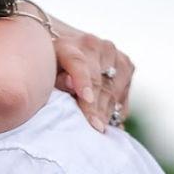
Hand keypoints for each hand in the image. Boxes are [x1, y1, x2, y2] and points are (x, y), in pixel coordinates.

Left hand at [47, 16, 134, 132]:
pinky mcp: (126, 65)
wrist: (70, 50)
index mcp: (69, 45)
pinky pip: (123, 92)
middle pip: (99, 82)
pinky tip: (108, 120)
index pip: (77, 63)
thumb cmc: (52, 68)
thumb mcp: (47, 73)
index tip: (86, 99)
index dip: (82, 81)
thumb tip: (71, 85)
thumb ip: (56, 79)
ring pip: (113, 89)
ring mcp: (114, 55)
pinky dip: (117, 108)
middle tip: (95, 128)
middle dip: (96, 107)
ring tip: (100, 128)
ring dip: (107, 111)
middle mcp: (95, 46)